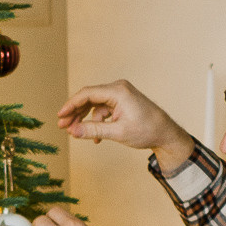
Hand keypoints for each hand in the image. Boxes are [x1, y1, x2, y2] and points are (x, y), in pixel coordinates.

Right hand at [59, 79, 194, 173]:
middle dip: (75, 113)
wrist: (165, 134)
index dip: (71, 105)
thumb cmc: (146, 130)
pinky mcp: (121, 102)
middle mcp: (118, 89)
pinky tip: (95, 137)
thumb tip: (72, 131)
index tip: (60, 116)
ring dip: (84, 118)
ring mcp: (120, 94)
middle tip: (62, 126)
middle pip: (89, 98)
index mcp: (118, 91)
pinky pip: (103, 109)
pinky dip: (97, 122)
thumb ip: (93, 130)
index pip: (87, 94)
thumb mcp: (117, 132)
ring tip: (75, 132)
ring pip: (94, 104)